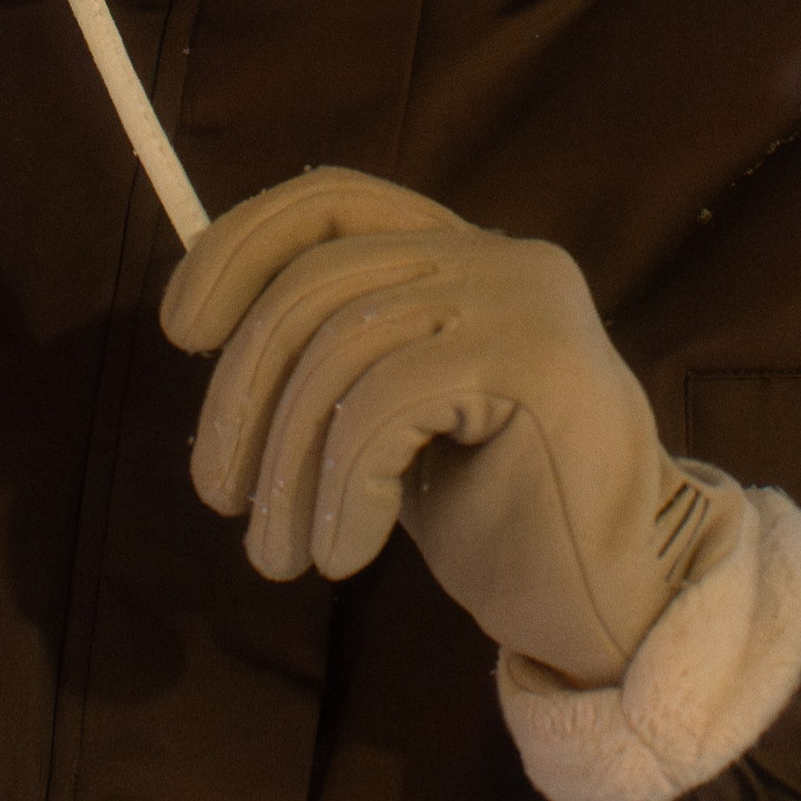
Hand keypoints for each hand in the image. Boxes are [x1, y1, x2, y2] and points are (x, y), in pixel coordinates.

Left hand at [160, 167, 736, 685]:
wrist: (619, 603)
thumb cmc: (500, 512)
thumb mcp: (398, 416)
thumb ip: (338, 353)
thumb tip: (207, 321)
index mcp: (460, 251)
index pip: (330, 198)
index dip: (239, 244)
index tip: (181, 329)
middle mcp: (495, 255)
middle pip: (316, 280)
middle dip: (243, 392)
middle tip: (219, 495)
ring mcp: (520, 302)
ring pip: (339, 347)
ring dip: (284, 463)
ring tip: (278, 554)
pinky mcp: (532, 366)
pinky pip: (384, 404)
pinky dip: (341, 486)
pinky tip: (342, 553)